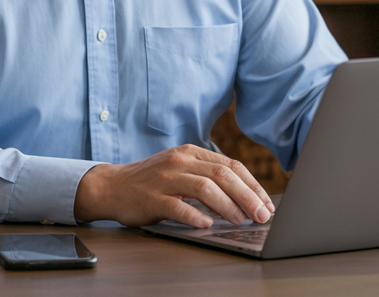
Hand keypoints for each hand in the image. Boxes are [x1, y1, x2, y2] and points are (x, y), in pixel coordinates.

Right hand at [73, 144, 275, 227]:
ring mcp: (165, 178)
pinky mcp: (151, 198)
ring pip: (204, 188)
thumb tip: (245, 197)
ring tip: (241, 221)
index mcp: (191, 152)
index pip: (230, 165)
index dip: (252, 185)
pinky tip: (207, 225)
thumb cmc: (151, 182)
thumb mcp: (181, 169)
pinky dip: (194, 216)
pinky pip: (177, 206)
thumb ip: (206, 176)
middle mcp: (179, 161)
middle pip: (222, 175)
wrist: (111, 186)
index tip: (266, 203)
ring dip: (227, 206)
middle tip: (261, 215)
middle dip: (247, 196)